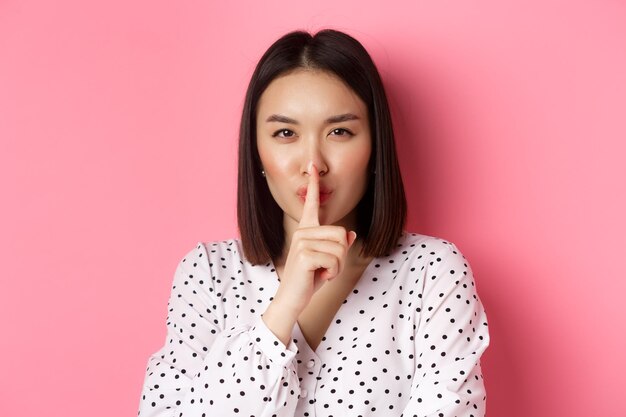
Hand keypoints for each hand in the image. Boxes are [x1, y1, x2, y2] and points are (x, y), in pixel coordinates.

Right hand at [263, 162, 356, 341]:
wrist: (292, 299)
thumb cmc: (309, 280)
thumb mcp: (328, 262)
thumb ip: (338, 247)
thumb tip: (351, 235)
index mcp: (307, 229)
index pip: (312, 203)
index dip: (314, 185)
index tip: (313, 167)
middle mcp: (303, 231)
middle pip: (341, 233)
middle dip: (340, 255)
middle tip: (325, 267)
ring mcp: (302, 241)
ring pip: (339, 248)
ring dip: (336, 266)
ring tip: (320, 273)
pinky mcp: (304, 254)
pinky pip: (334, 260)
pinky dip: (332, 273)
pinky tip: (318, 277)